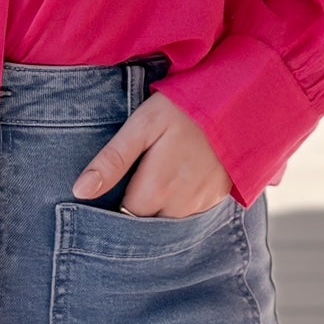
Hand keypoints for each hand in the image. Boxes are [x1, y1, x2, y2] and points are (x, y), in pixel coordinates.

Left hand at [71, 92, 232, 217]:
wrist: (242, 101)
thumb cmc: (184, 108)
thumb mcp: (143, 126)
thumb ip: (113, 160)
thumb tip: (80, 191)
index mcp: (155, 190)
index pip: (123, 216)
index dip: (113, 201)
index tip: (113, 183)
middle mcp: (180, 207)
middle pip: (146, 222)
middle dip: (136, 206)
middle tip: (134, 175)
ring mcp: (203, 205)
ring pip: (169, 220)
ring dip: (159, 206)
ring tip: (156, 173)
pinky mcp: (219, 198)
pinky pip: (191, 213)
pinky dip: (181, 202)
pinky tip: (178, 177)